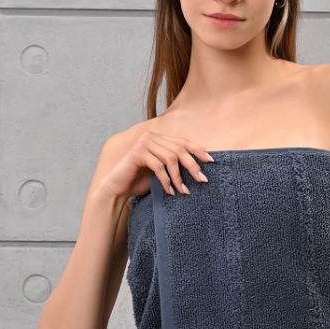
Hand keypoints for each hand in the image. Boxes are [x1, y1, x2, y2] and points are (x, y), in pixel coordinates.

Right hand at [100, 130, 214, 199]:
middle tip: (202, 180)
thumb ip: (176, 165)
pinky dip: (166, 181)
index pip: (183, 141)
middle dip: (192, 166)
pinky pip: (158, 167)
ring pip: (170, 158)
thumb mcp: (162, 171)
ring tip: (184, 191)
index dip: (198, 150)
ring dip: (178, 177)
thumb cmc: (140, 180)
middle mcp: (152, 137)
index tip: (211, 161)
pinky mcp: (137, 153)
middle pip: (179, 149)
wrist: (118, 187)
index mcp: (159, 138)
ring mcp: (143, 143)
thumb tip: (200, 169)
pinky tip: (169, 192)